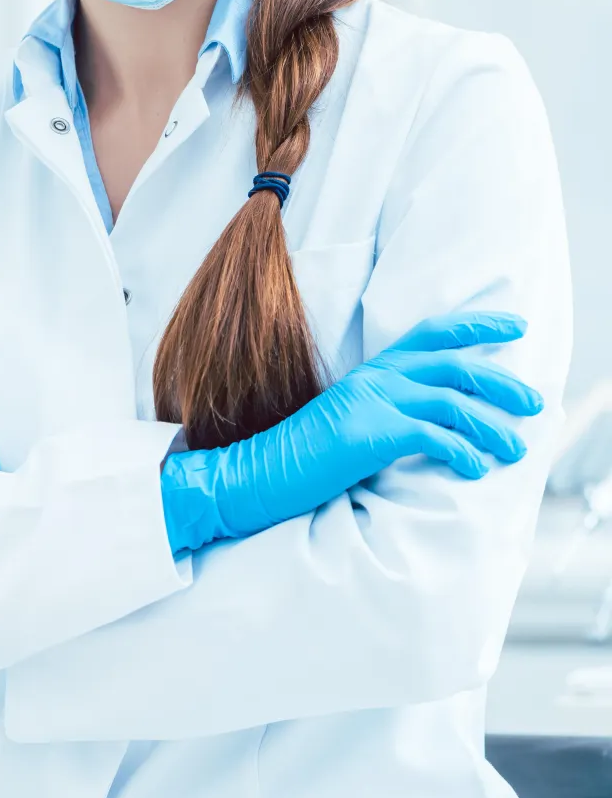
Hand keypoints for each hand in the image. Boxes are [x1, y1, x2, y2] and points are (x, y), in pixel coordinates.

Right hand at [161, 310, 543, 555]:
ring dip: (492, 426)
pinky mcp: (372, 433)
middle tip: (534, 403)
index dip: (476, 326)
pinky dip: (462, 453)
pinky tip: (476, 468)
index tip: (515, 327)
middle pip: (454, 365)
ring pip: (452, 403)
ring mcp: (373, 402)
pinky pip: (433, 437)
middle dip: (501, 382)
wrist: (263, 471)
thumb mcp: (354, 419)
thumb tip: (433, 420)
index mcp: (374, 370)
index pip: (432, 333)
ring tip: (515, 448)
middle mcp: (377, 378)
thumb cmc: (308, 453)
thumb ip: (388, 408)